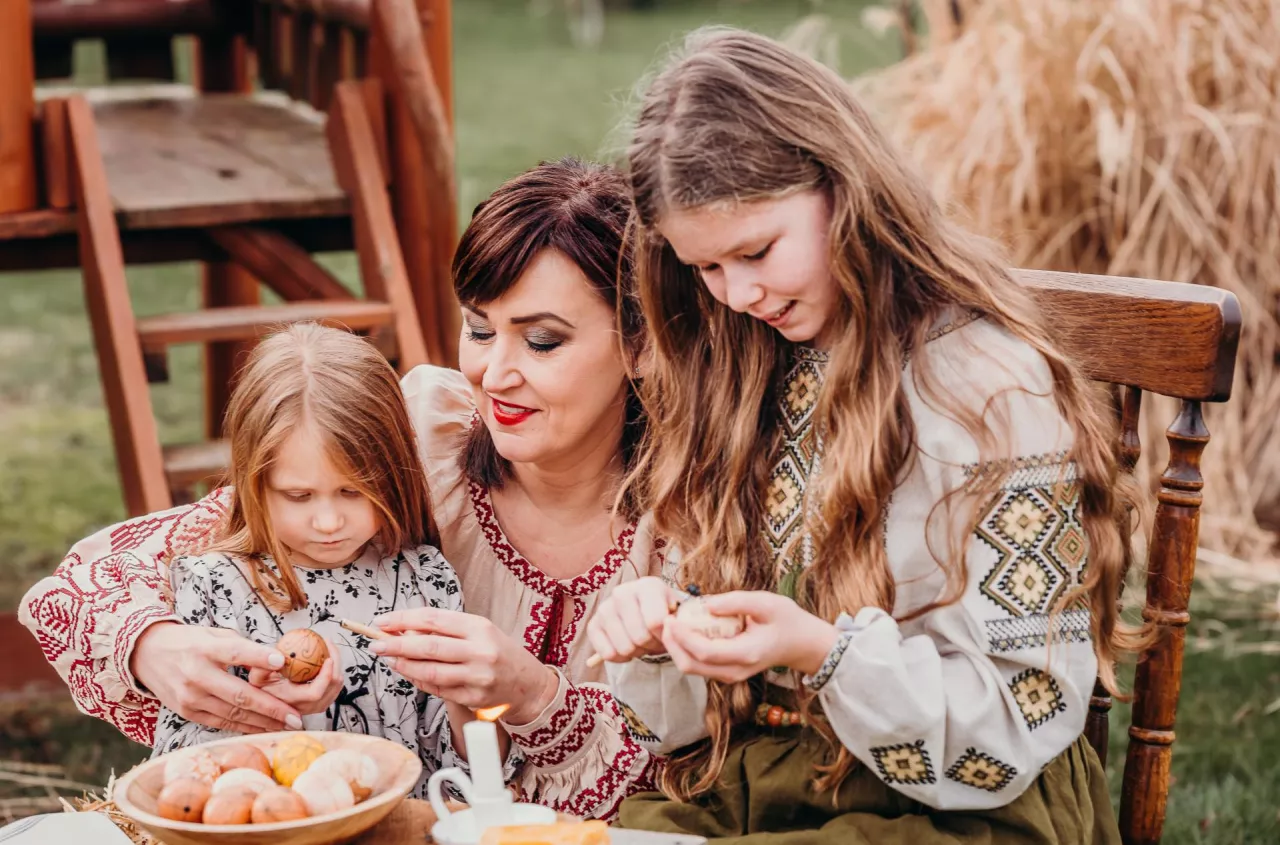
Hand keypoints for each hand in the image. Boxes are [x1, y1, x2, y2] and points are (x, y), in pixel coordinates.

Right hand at [132, 622, 302, 732]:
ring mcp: (190, 698)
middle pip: (238, 694)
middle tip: (297, 716)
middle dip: (271, 708)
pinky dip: (245, 727)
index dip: (259, 657)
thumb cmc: (189, 642)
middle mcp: (196, 675)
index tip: (282, 662)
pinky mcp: (187, 713)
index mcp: (204, 649)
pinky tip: (264, 729)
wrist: (145, 654)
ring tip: (287, 726)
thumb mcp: (214, 634)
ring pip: (233, 714)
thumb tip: (277, 660)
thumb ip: (242, 647)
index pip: (235, 653)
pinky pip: (221, 723)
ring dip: (263, 723)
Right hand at [247, 636, 343, 716]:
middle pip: (329, 692)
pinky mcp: (312, 706)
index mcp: (288, 700)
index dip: (326, 676)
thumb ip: (263, 665)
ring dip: (336, 672)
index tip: (328, 658)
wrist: (257, 699)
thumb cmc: (258, 684)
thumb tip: (279, 658)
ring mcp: (308, 709)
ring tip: (330, 653)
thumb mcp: (256, 674)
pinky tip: (328, 664)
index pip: (315, 693)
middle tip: (331, 648)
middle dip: (336, 669)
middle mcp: (300, 708)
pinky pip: (330, 693)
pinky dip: (333, 678)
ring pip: (332, 693)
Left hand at [370, 608, 558, 725]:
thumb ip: (444, 629)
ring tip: (389, 660)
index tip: (382, 622)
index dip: (403, 620)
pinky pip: (438, 689)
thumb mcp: (477, 630)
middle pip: (428, 646)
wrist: (527, 682)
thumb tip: (402, 630)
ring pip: (430, 672)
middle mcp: (480, 651)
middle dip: (396, 645)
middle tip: (375, 644)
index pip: (433, 620)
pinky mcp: (474, 699)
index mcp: (479, 627)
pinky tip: (409, 673)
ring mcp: (478, 677)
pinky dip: (419, 681)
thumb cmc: (497, 650)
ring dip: (404, 666)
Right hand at [585, 576, 682, 663]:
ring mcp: (605, 608)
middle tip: (653, 639)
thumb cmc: (663, 614)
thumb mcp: (676, 614)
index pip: (654, 622)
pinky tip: (627, 646)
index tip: (667, 633)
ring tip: (641, 642)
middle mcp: (622, 593)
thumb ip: (676, 624)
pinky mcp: (593, 625)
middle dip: (650, 645)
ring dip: (636, 652)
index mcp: (647, 586)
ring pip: (624, 648)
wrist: (645, 612)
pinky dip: (620, 658)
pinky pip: (608, 654)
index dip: (663, 636)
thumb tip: (668, 633)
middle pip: (640, 637)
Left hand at [660, 591, 840, 683]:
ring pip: (692, 668)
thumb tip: (705, 603)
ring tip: (670, 622)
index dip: (682, 636)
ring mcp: (730, 676)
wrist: (801, 644)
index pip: (704, 652)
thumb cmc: (786, 620)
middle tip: (664, 619)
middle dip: (672, 644)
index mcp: (746, 654)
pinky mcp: (726, 673)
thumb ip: (736, 602)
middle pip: (691, 665)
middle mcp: (735, 671)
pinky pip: (699, 665)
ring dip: (676, 647)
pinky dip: (686, 649)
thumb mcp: (767, 602)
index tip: (670, 617)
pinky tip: (683, 629)